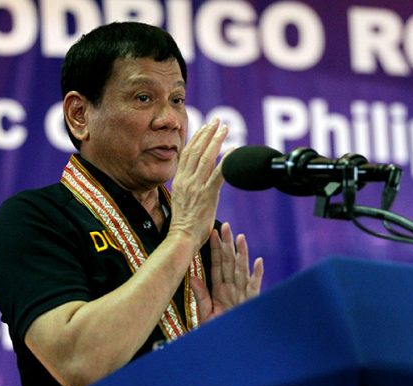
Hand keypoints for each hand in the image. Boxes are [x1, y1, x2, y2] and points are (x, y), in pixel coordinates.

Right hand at [168, 119, 228, 245]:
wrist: (182, 237)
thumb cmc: (184, 223)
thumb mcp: (181, 199)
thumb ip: (187, 186)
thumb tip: (194, 179)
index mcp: (178, 180)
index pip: (187, 153)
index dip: (197, 137)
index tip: (205, 127)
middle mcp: (186, 179)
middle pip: (197, 150)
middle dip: (208, 133)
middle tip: (217, 121)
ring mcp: (196, 186)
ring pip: (207, 157)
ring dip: (217, 141)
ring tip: (225, 129)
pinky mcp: (207, 194)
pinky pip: (219, 173)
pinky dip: (227, 160)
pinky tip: (234, 150)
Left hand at [191, 222, 263, 322]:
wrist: (229, 349)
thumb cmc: (218, 330)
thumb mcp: (205, 313)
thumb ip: (201, 295)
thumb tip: (193, 277)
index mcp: (221, 290)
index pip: (218, 265)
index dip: (215, 249)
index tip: (212, 232)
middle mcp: (233, 289)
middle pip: (230, 262)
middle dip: (228, 244)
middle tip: (226, 226)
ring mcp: (243, 294)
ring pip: (242, 270)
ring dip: (242, 254)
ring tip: (240, 238)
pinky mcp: (251, 302)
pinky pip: (255, 287)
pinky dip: (257, 274)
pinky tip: (258, 262)